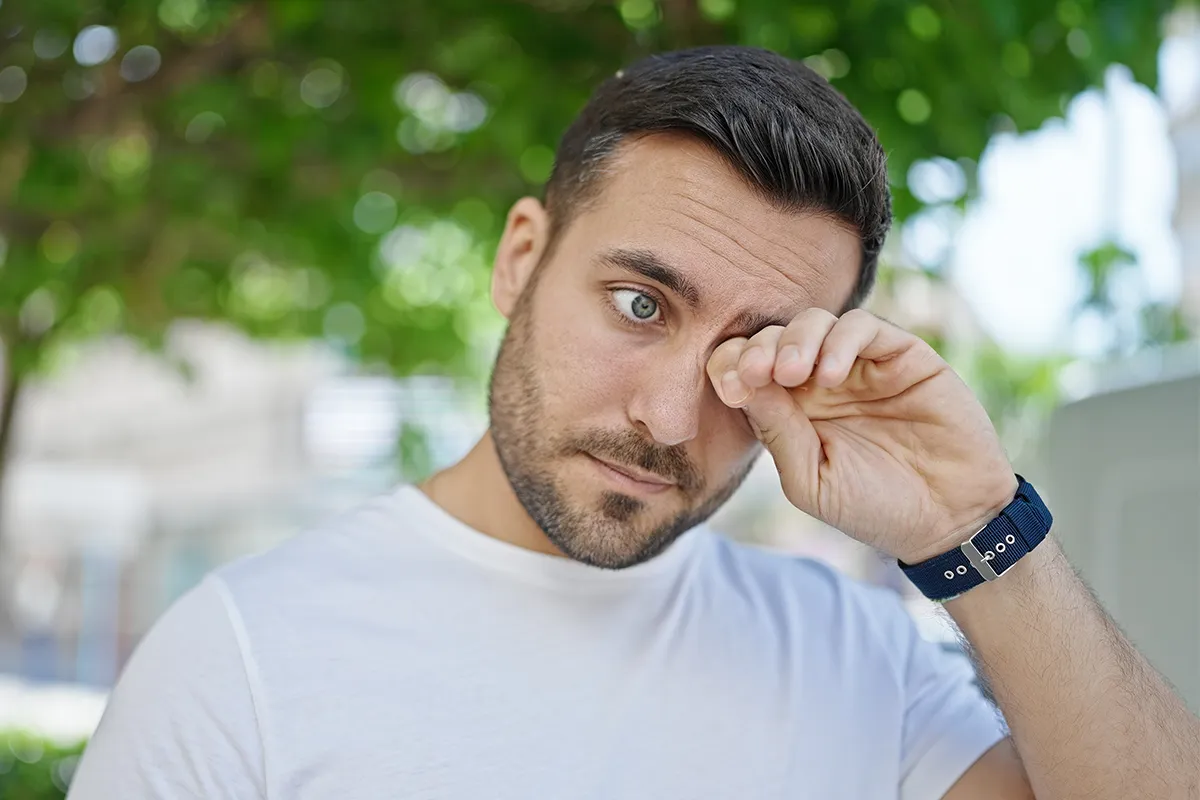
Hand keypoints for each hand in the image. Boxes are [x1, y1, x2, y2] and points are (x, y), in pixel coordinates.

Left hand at [707, 308, 1017, 563]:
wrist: (949, 520)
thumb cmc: (875, 507)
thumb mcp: (810, 479)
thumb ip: (776, 431)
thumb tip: (740, 382)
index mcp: (790, 409)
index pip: (747, 366)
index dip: (731, 364)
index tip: (731, 386)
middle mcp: (820, 381)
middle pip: (775, 336)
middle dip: (758, 348)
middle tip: (756, 372)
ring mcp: (861, 365)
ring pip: (816, 321)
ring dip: (795, 339)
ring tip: (791, 374)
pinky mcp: (903, 356)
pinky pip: (864, 326)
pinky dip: (840, 341)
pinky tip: (831, 376)